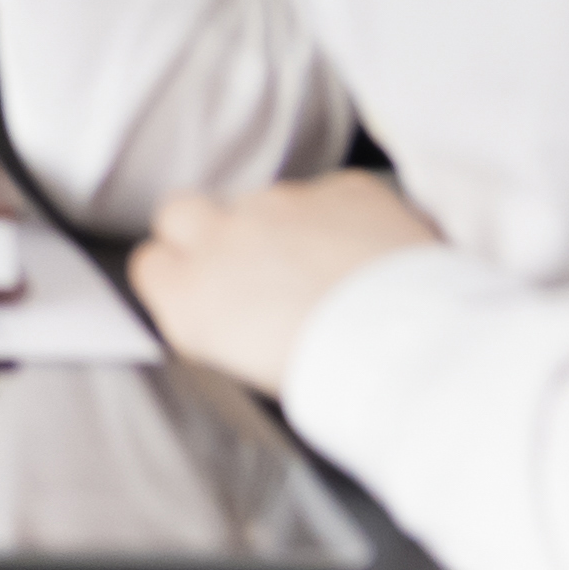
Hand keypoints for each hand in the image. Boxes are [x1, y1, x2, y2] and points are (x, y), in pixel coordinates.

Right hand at [125, 166, 438, 390]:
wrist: (419, 351)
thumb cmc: (339, 380)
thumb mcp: (247, 376)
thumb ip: (219, 326)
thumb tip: (229, 316)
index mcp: (189, 297)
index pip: (149, 264)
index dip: (175, 274)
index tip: (200, 291)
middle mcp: (224, 239)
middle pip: (181, 212)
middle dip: (205, 231)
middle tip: (247, 268)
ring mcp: (283, 205)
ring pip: (263, 202)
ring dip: (283, 228)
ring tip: (328, 273)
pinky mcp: (343, 189)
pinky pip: (331, 195)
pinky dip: (344, 218)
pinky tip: (368, 256)